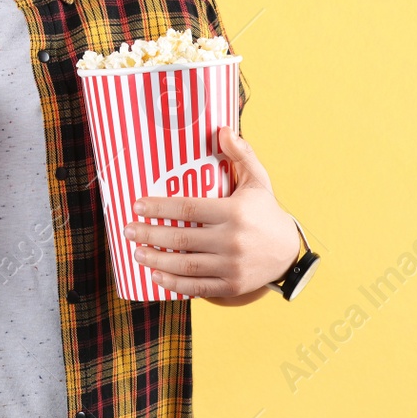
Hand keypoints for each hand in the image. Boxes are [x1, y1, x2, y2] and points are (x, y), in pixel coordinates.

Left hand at [123, 125, 299, 300]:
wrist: (289, 252)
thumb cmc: (267, 212)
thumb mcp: (258, 180)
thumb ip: (241, 154)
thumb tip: (223, 129)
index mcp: (234, 213)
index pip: (188, 209)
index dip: (160, 207)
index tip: (137, 205)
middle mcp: (231, 241)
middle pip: (181, 239)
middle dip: (149, 234)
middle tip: (127, 230)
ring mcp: (231, 267)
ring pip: (185, 266)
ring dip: (156, 260)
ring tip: (136, 252)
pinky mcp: (231, 286)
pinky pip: (197, 288)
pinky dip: (174, 284)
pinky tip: (156, 276)